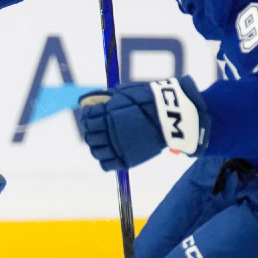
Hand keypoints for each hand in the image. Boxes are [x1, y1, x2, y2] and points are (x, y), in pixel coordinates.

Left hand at [75, 77, 209, 171]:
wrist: (172, 116)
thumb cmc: (151, 101)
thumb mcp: (127, 93)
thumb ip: (110, 97)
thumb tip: (98, 100)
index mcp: (108, 113)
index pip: (87, 117)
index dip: (85, 116)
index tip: (87, 114)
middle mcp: (109, 131)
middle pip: (89, 135)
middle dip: (89, 131)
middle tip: (92, 129)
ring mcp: (118, 146)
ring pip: (95, 151)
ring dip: (94, 146)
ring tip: (99, 142)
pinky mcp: (127, 159)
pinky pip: (107, 164)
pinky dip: (104, 160)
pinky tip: (107, 153)